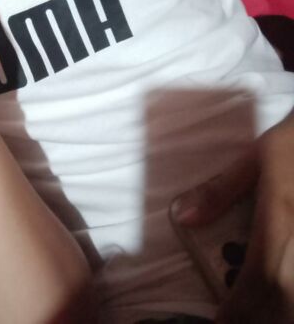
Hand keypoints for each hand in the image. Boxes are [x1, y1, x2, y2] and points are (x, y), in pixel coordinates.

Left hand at [172, 113, 293, 322]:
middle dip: (259, 315)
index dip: (240, 306)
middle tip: (233, 321)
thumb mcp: (256, 157)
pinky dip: (293, 295)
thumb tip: (183, 216)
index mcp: (280, 216)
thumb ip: (220, 190)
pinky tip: (281, 300)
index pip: (260, 274)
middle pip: (284, 292)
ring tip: (256, 314)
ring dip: (280, 309)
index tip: (220, 321)